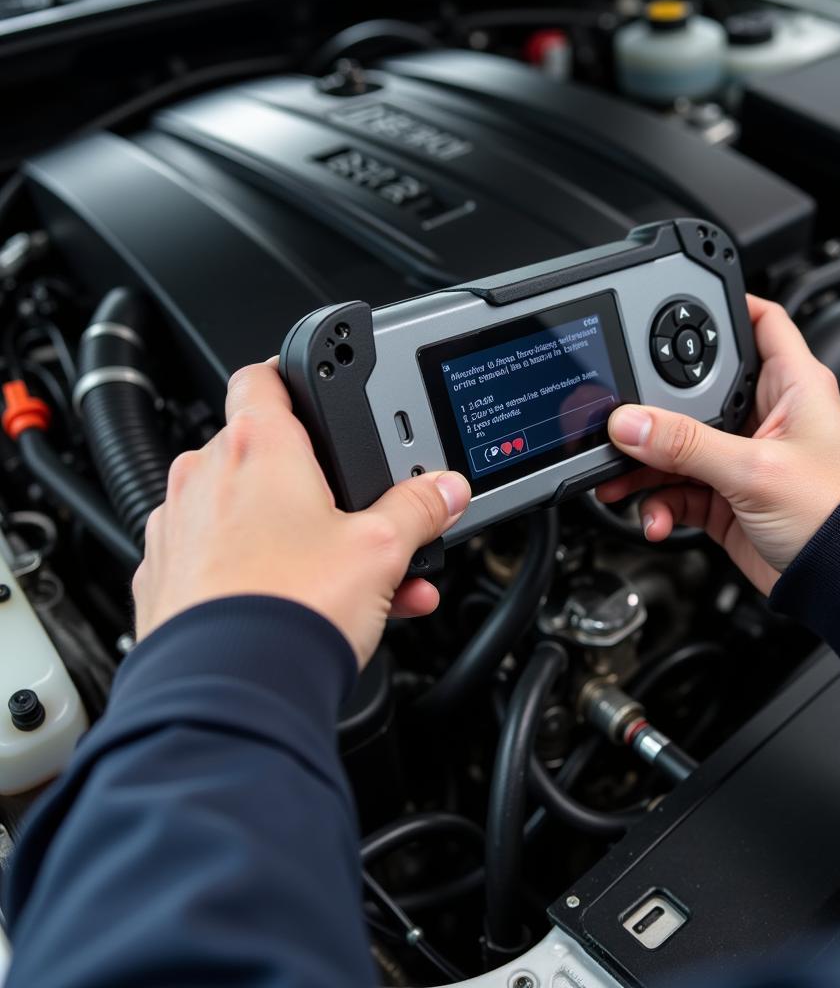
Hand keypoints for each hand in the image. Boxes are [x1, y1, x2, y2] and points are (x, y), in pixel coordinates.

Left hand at [132, 361, 469, 666]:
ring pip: (249, 514)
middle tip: (364, 520)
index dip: (292, 376)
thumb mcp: (381, 551)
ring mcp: (179, 528)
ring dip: (301, 536)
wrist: (230, 692)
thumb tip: (443, 490)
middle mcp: (205, 477)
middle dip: (321, 487)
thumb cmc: (291, 606)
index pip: (263, 376)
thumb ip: (418, 510)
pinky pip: (222, 559)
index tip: (315, 389)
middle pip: (268, 457)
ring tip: (358, 583)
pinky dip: (263, 572)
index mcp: (256, 446)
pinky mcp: (167, 579)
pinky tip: (310, 607)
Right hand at [597, 295, 839, 595]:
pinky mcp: (726, 498)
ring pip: (677, 447)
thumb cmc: (839, 515)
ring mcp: (743, 458)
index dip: (721, 304)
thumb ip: (686, 445)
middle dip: (653, 409)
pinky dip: (659, 504)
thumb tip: (630, 423)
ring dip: (644, 466)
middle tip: (620, 419)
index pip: (758, 320)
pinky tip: (655, 518)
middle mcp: (765, 415)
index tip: (671, 306)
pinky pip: (677, 490)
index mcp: (791, 385)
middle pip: (694, 391)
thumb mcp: (754, 470)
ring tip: (619, 481)